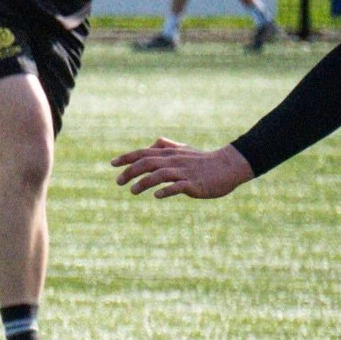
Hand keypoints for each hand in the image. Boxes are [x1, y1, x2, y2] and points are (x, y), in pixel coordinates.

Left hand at [111, 137, 253, 198]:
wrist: (228, 166)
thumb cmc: (203, 159)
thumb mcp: (184, 150)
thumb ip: (167, 146)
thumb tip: (152, 144)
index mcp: (170, 154)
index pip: (143, 153)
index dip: (127, 157)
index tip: (112, 164)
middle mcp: (174, 161)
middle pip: (147, 163)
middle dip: (130, 171)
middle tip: (118, 182)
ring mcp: (184, 172)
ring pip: (160, 175)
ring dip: (144, 182)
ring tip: (132, 191)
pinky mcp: (194, 184)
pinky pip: (178, 187)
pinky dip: (166, 190)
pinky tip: (157, 195)